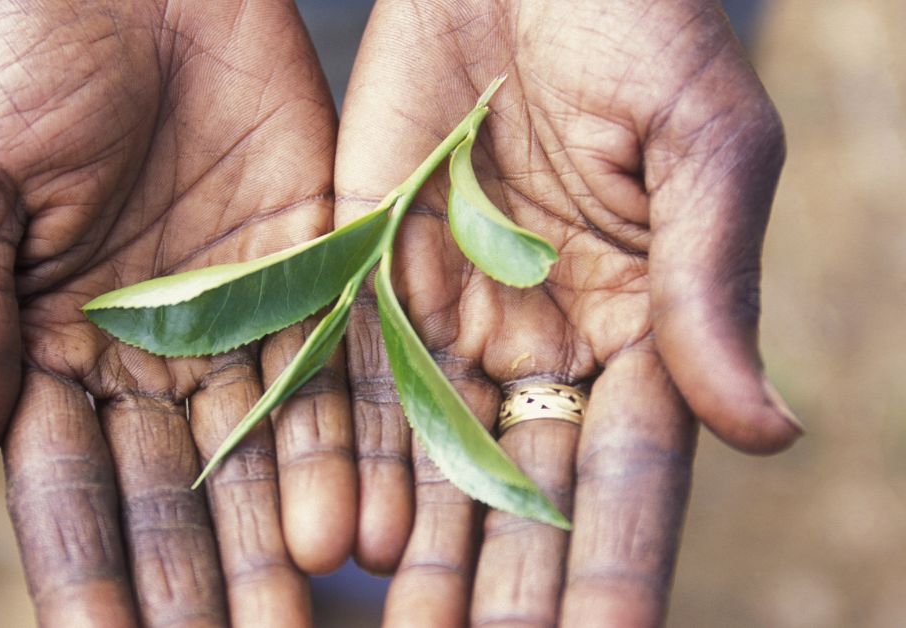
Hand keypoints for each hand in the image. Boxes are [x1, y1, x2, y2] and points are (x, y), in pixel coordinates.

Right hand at [0, 0, 355, 623]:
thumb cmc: (26, 68)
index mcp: (46, 349)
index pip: (66, 493)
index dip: (85, 580)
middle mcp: (146, 354)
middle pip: (173, 498)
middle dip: (196, 590)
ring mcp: (236, 318)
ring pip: (260, 457)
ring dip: (276, 546)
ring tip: (294, 624)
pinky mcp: (316, 270)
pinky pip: (333, 374)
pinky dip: (344, 451)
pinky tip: (354, 529)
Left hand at [334, 0, 796, 623]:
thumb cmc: (640, 24)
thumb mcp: (701, 147)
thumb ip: (717, 288)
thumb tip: (770, 436)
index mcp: (640, 327)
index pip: (628, 479)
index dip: (616, 574)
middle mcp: (541, 341)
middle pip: (517, 493)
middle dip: (495, 588)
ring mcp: (450, 313)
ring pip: (429, 459)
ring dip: (413, 549)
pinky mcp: (367, 269)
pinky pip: (354, 378)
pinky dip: (345, 457)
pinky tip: (335, 534)